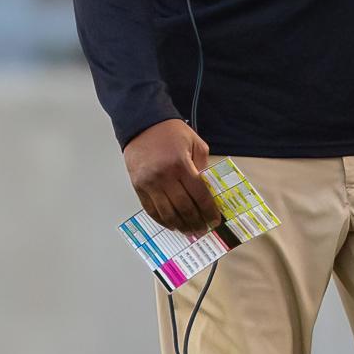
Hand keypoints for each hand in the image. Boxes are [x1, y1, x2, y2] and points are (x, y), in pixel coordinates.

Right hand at [123, 119, 221, 235]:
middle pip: (184, 208)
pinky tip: (171, 224)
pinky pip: (151, 210)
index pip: (199, 195)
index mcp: (181, 164)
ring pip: (167, 213)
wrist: (142, 123)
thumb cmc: (169, 131)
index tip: (214, 220)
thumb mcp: (195, 142)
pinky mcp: (138, 186)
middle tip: (202, 229)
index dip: (209, 211)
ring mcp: (150, 183)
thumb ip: (203, 165)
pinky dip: (162, 220)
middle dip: (196, 222)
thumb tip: (207, 188)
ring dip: (180, 225)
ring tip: (188, 230)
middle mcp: (165, 176)